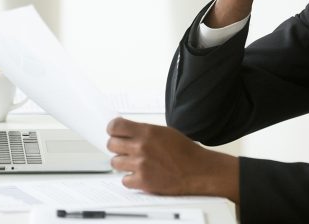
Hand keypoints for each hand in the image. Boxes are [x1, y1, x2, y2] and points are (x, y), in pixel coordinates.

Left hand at [106, 117, 239, 201]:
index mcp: (147, 131)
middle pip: (111, 144)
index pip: (115, 126)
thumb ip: (144, 131)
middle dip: (117, 146)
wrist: (197, 170)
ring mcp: (140, 165)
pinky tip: (140, 175)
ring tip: (135, 163)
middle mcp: (141, 147)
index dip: (113, 129)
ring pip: (115, 163)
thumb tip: (127, 131)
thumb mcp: (164, 132)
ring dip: (123, 163)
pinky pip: (124, 180)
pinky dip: (130, 179)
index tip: (114, 132)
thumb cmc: (184, 151)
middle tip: (125, 149)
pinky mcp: (142, 181)